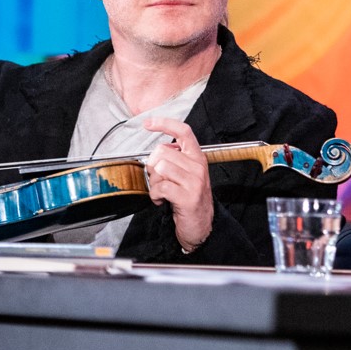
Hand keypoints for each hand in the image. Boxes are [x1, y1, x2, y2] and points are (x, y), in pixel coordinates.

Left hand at [143, 117, 213, 250]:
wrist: (202, 226)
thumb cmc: (190, 199)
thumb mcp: (187, 174)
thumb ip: (176, 159)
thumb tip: (160, 149)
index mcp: (197, 157)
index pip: (184, 131)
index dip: (165, 123)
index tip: (148, 123)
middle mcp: (198, 166)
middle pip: (162, 151)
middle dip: (153, 167)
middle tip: (159, 180)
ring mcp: (194, 182)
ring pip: (160, 168)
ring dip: (153, 182)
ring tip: (161, 190)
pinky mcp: (187, 197)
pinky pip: (160, 187)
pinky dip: (155, 195)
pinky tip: (161, 200)